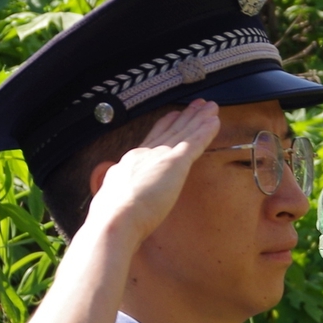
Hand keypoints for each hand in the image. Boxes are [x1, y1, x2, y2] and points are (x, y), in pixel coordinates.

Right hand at [83, 99, 221, 245]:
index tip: (172, 115)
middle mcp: (145, 153)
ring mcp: (160, 156)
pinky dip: (205, 131)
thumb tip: (108, 194)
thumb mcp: (109, 197)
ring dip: (198, 119)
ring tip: (210, 107)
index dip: (164, 126)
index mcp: (130, 162)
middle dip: (184, 117)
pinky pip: (194, 143)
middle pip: (169, 131)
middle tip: (197, 104)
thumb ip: (114, 191)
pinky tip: (214, 121)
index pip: (151, 140)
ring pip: (183, 133)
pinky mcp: (174, 162)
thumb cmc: (112, 217)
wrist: (115, 218)